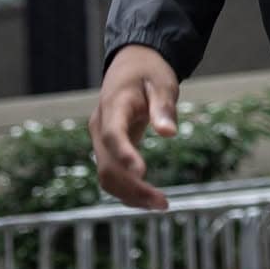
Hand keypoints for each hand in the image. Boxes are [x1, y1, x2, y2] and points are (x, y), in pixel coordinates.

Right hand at [89, 44, 178, 208]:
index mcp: (114, 105)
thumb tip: (169, 133)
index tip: (142, 172)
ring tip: (161, 205)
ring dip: (130, 194)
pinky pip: (112, 173)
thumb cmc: (149, 71)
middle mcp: (100, 125)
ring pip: (107, 175)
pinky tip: (149, 199)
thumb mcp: (162, 81)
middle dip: (132, 187)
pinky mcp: (107, 147)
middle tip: (163, 203)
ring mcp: (100, 138)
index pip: (113, 134)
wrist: (131, 63)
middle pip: (108, 165)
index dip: (124, 154)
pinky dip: (128, 189)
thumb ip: (164, 106)